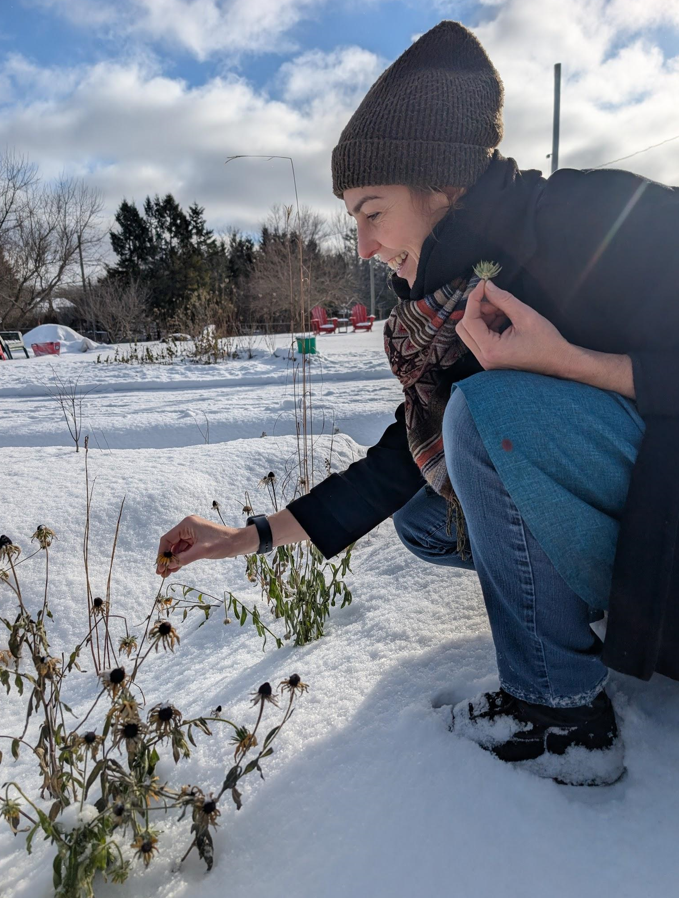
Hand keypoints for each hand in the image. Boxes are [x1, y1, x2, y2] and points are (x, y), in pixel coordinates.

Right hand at [155, 515, 247, 576]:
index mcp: (187, 524)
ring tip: (166, 574)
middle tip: (161, 573)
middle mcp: (187, 527)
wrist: (238, 542)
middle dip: (166, 558)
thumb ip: (184, 558)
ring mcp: (192, 534)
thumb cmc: (222, 543)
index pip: (167, 539)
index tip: (160, 566)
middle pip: (171, 544)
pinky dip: (180, 559)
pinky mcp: (197, 541)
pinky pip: (184, 550)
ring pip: (177, 548)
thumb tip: (169, 566)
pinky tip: (175, 568)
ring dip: (172, 560)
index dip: (162, 553)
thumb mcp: (202, 551)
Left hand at [456, 279, 574, 376]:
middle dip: (477, 310)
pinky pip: (479, 338)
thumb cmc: (546, 341)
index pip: (469, 321)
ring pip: (471, 332)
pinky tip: (504, 319)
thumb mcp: (525, 315)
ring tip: (504, 310)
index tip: (483, 285)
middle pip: (464, 328)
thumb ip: (503, 299)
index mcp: (491, 350)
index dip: (474, 299)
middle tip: (495, 301)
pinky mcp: (491, 359)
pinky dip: (487, 325)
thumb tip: (487, 286)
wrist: (559, 361)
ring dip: (483, 316)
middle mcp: (484, 358)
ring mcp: (486, 361)